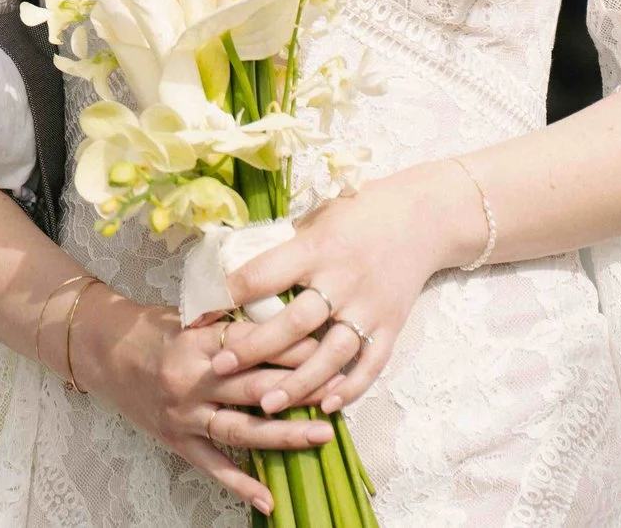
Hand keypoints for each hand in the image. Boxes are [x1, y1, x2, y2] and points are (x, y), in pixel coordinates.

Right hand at [70, 288, 335, 512]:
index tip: (331, 345)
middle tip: (341, 391)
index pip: (255, 344)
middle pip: (255, 387)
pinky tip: (270, 499)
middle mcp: (192, 380)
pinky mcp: (176, 440)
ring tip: (324, 436)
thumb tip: (283, 316)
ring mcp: (184, 414)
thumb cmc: (153, 328)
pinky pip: (213, 466)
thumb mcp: (190, 315)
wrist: (102, 350)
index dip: (295, 346)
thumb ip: (231, 321)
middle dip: (302, 389)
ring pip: (241, 429)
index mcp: (198, 342)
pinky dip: (241, 484)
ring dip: (285, 435)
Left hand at [214, 163, 476, 416]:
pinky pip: (371, 365)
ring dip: (298, 383)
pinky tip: (326, 405)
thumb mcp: (315, 220)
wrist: (422, 218)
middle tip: (220, 367)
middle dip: (254, 348)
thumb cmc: (357, 214)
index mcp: (316, 249)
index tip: (198, 314)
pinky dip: (350, 388)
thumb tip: (231, 270)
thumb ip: (281, 248)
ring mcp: (369, 307)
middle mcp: (342, 281)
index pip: (262, 275)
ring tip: (265, 405)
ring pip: (330, 354)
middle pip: (293, 323)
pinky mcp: (392, 326)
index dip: (227, 295)